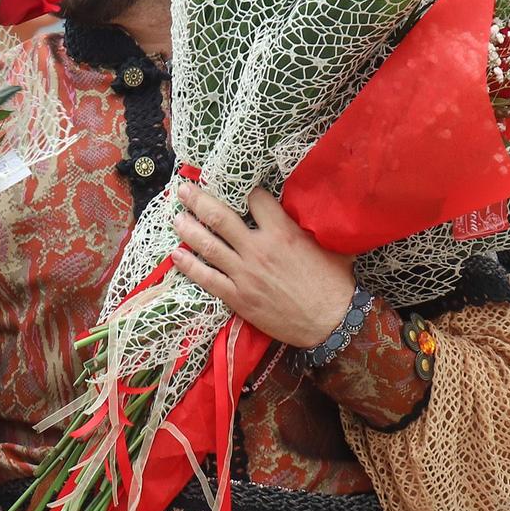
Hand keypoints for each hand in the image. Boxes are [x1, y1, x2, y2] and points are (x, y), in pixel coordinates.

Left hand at [170, 182, 356, 347]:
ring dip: (188, 229)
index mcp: (282, 232)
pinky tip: (176, 255)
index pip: (254, 199)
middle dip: (198, 200)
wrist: (330, 322)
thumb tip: (305, 210)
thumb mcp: (329, 244)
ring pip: (208, 246)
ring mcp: (244, 274)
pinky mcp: (238, 297)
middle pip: (220, 218)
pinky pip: (207, 278)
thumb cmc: (334, 283)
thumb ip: (309, 226)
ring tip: (175, 217)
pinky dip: (189, 265)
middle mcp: (258, 249)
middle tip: (183, 190)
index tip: (235, 187)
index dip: (244, 191)